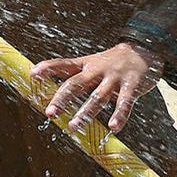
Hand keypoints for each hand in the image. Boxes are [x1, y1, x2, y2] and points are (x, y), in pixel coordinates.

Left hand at [31, 42, 163, 133]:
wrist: (144, 50)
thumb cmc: (111, 61)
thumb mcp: (90, 63)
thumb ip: (71, 72)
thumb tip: (45, 80)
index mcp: (85, 64)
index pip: (63, 65)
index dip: (48, 69)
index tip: (33, 74)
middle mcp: (97, 70)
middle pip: (76, 84)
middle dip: (62, 99)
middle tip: (49, 113)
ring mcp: (114, 78)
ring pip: (97, 97)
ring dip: (85, 112)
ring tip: (73, 126)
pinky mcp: (132, 86)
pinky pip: (125, 103)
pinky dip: (119, 115)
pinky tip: (114, 127)